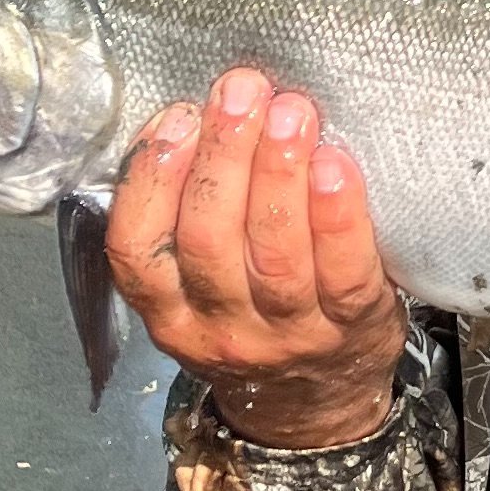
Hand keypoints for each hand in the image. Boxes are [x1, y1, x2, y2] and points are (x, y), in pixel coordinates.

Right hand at [105, 69, 406, 448]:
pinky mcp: (352, 327)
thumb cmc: (254, 313)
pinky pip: (344, 270)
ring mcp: (288, 333)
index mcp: (170, 312)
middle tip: (242, 90)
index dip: (151, 179)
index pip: (137, 250)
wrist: (319, 400)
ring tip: (290, 111)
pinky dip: (338, 215)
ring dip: (279, 173)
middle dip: (223, 155)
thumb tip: (198, 116)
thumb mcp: (197, 290)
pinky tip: (336, 164)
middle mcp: (222, 328)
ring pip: (274, 254)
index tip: (177, 115)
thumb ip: (187, 219)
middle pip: (210, 240)